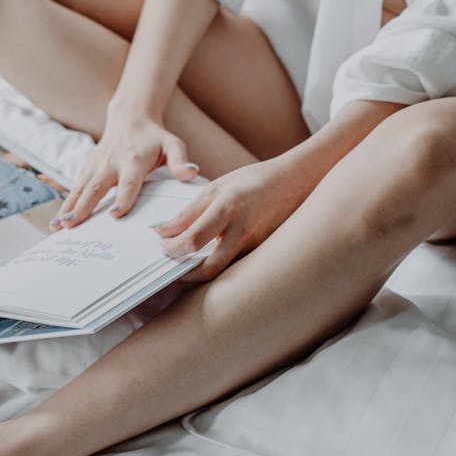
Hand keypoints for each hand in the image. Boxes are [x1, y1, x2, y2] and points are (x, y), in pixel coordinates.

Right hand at [53, 113, 198, 228]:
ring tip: (57, 228)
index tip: (116, 214)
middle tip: (72, 225)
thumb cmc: (154, 138)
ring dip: (69, 208)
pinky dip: (65, 205)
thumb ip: (180, 160)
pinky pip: (75, 189)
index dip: (123, 197)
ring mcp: (95, 166)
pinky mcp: (86, 169)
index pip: (128, 181)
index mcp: (133, 160)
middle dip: (84, 206)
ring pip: (80, 189)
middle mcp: (110, 163)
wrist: (129, 118)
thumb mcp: (172, 144)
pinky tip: (56, 224)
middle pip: (96, 187)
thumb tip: (191, 173)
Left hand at [154, 158, 311, 281]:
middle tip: (171, 262)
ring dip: (198, 272)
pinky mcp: (259, 253)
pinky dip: (216, 265)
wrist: (293, 183)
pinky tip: (207, 256)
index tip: (162, 243)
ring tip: (186, 260)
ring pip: (220, 272)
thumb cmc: (254, 181)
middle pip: (207, 269)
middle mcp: (242, 232)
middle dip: (183, 273)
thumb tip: (164, 231)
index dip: (172, 247)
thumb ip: (189, 212)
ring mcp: (254, 247)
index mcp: (228, 209)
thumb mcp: (216, 187)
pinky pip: (232, 266)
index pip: (193, 240)